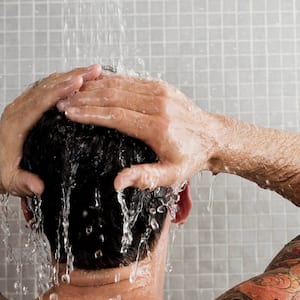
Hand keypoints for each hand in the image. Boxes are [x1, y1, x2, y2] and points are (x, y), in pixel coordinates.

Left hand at [0, 64, 101, 195]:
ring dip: (71, 76)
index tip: (79, 82)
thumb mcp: (11, 180)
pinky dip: (65, 82)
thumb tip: (38, 186)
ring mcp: (24, 105)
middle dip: (73, 76)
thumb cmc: (2, 168)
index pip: (41, 101)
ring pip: (49, 84)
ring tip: (92, 73)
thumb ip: (24, 182)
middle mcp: (20, 109)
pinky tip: (79, 82)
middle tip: (94, 71)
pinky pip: (48, 89)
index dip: (61, 90)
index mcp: (17, 123)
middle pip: (48, 86)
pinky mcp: (29, 106)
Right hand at [58, 74, 219, 190]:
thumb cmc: (191, 156)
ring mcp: (161, 92)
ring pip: (120, 85)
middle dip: (85, 98)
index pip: (115, 116)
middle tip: (64, 101)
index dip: (90, 114)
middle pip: (114, 97)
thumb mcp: (171, 175)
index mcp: (158, 127)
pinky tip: (96, 83)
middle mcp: (158, 105)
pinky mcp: (162, 87)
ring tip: (73, 91)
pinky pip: (131, 80)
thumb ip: (144, 177)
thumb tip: (117, 182)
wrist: (213, 137)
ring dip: (94, 88)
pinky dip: (111, 81)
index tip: (69, 113)